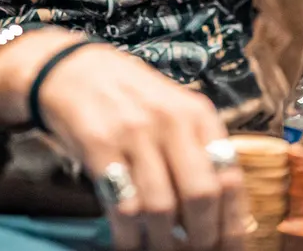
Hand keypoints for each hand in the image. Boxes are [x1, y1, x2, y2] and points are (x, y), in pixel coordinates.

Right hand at [0, 32, 247, 250]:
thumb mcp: (174, 108)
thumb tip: (220, 211)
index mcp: (197, 114)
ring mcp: (134, 133)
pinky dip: (129, 236)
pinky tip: (130, 244)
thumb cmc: (129, 95)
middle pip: (200, 196)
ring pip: (161, 208)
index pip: (229, 176)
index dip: (232, 222)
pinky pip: (122, 205)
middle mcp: (171, 121)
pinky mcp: (98, 147)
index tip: (231, 247)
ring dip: (164, 244)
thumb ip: (197, 149)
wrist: (71, 69)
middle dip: (202, 238)